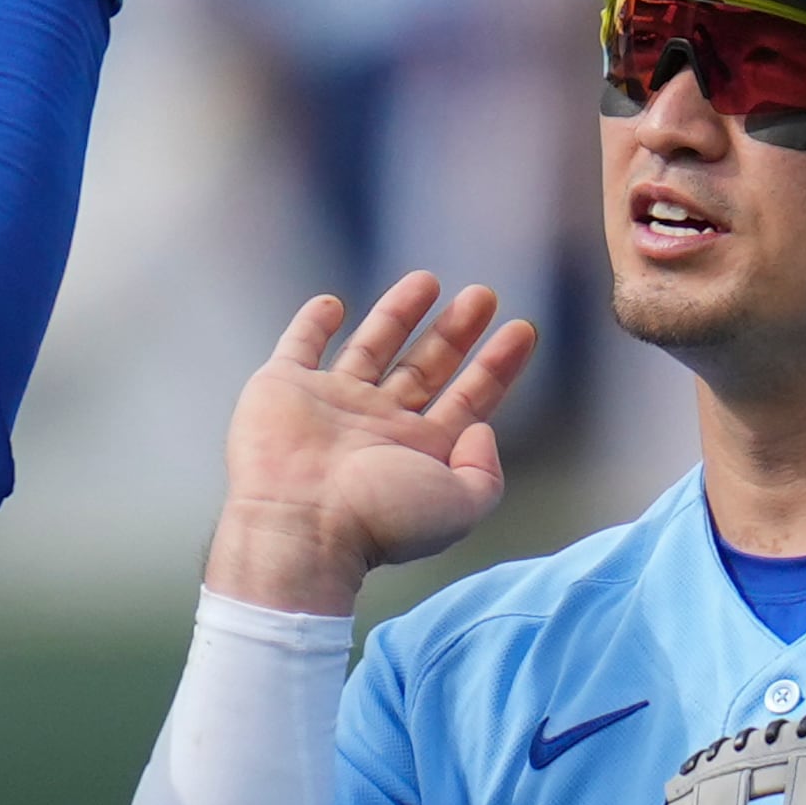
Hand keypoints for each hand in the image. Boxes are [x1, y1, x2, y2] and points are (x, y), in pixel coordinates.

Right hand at [205, 273, 536, 615]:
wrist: (300, 523)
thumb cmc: (377, 520)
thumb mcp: (459, 507)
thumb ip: (484, 472)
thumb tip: (484, 427)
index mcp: (418, 450)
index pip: (468, 399)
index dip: (497, 366)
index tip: (521, 330)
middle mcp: (377, 424)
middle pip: (426, 367)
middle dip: (456, 332)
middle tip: (483, 295)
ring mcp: (330, 404)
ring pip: (372, 348)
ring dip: (399, 314)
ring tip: (429, 280)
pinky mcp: (283, 387)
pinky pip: (299, 345)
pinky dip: (313, 322)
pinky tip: (332, 304)